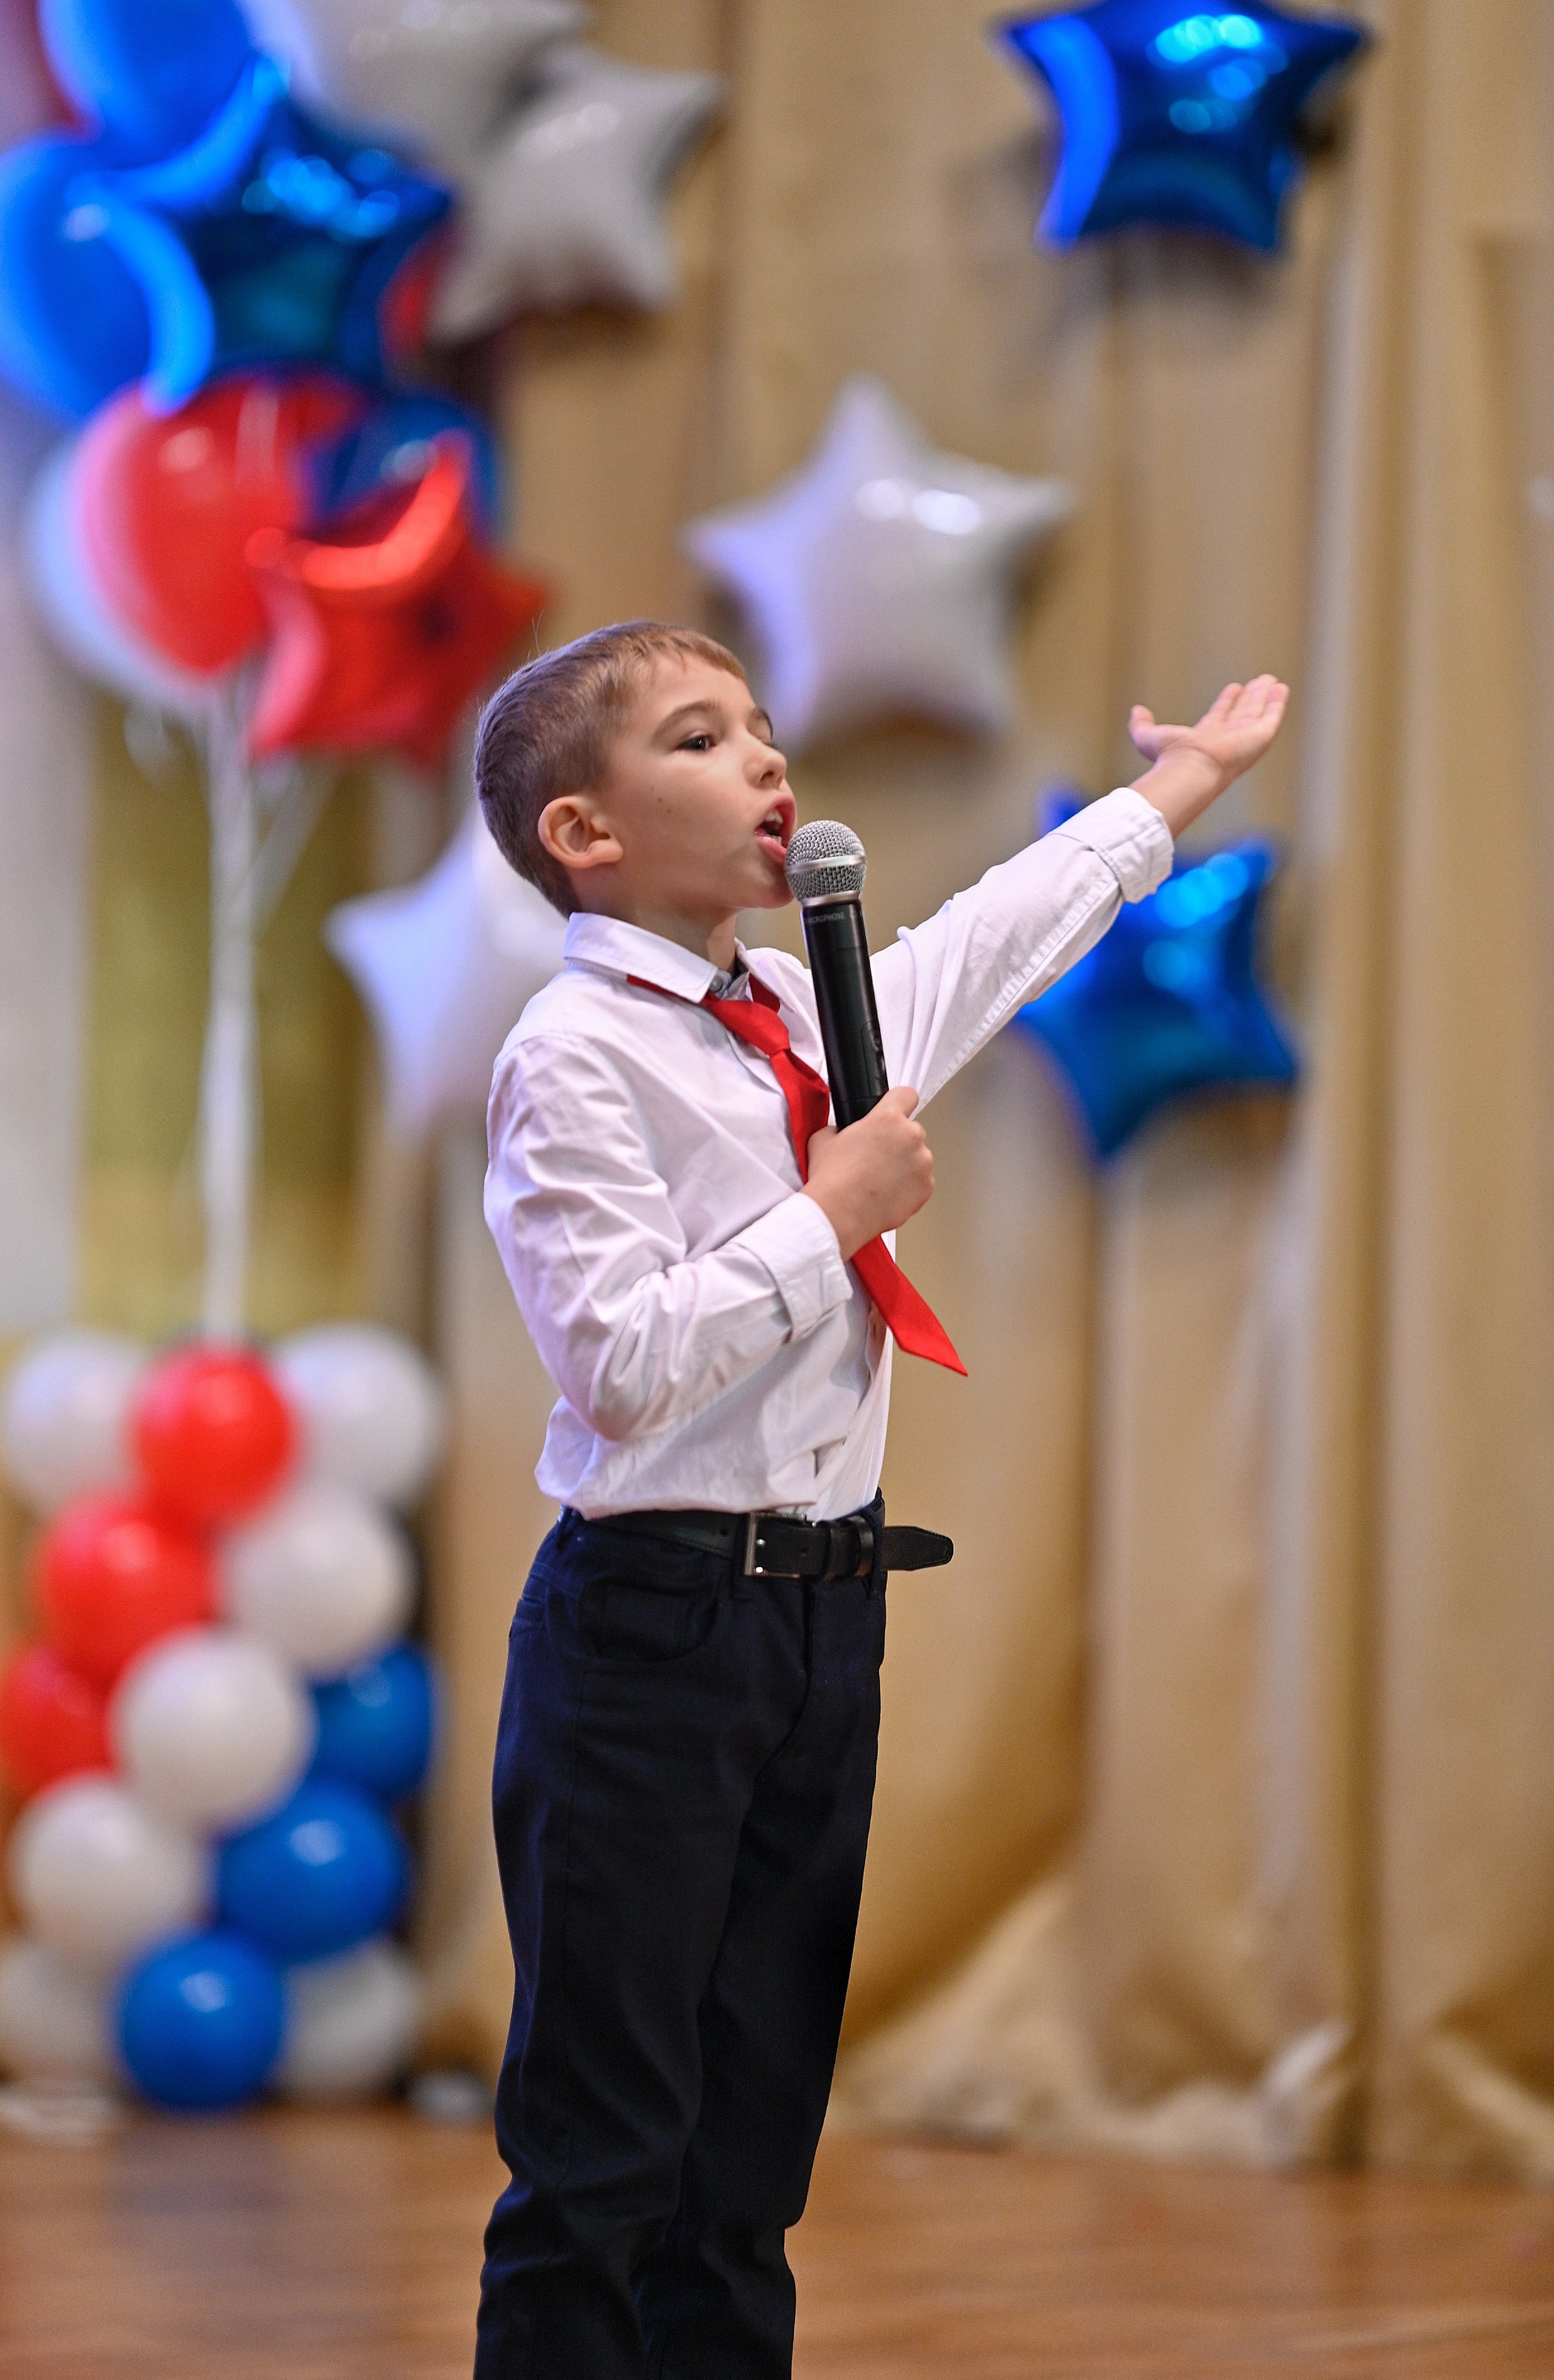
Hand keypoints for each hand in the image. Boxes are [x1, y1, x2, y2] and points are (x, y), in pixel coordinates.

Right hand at [802, 1087, 933, 1259]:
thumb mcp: (823, 1139)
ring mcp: (922, 1163)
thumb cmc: (832, 1179)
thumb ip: (840, 1128)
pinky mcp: (926, 1188)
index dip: (899, 1103)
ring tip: (879, 1180)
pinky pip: (921, 1182)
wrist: (839, 1214)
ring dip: (905, 1165)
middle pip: (911, 1131)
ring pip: (918, 1157)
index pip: (906, 1095)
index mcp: (887, 1118)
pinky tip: (887, 1193)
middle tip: (877, 1158)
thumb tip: (842, 1132)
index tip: (896, 1112)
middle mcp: (910, 1137)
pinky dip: (909, 1187)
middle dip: (898, 1142)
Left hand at [1128, 674, 1288, 836]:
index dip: (1227, 702)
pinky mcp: (1260, 737)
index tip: (1234, 688)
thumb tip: (1136, 711)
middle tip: (1259, 682)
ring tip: (1271, 680)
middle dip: (1250, 698)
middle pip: (1242, 713)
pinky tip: (1281, 689)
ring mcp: (1245, 739)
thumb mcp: (1148, 738)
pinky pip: (1271, 717)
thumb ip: (1141, 726)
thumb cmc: (1169, 760)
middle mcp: (1228, 739)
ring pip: (1258, 713)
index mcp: (1206, 739)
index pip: (1220, 717)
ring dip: (1265, 697)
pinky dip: (1277, 703)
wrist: (1190, 771)